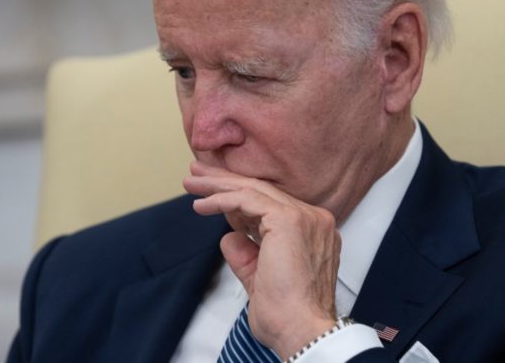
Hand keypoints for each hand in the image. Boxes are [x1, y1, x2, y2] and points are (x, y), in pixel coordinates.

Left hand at [183, 161, 340, 358]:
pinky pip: (248, 199)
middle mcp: (314, 220)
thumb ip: (246, 255)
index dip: (238, 198)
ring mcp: (304, 217)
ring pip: (254, 190)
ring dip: (218, 186)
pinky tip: (201, 205)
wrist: (301, 330)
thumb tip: (229, 237)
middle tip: (197, 174)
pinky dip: (221, 199)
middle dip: (225, 182)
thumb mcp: (259, 278)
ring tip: (191, 183)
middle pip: (262, 192)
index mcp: (314, 232)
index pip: (271, 205)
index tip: (212, 196)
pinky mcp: (288, 220)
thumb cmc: (287, 315)